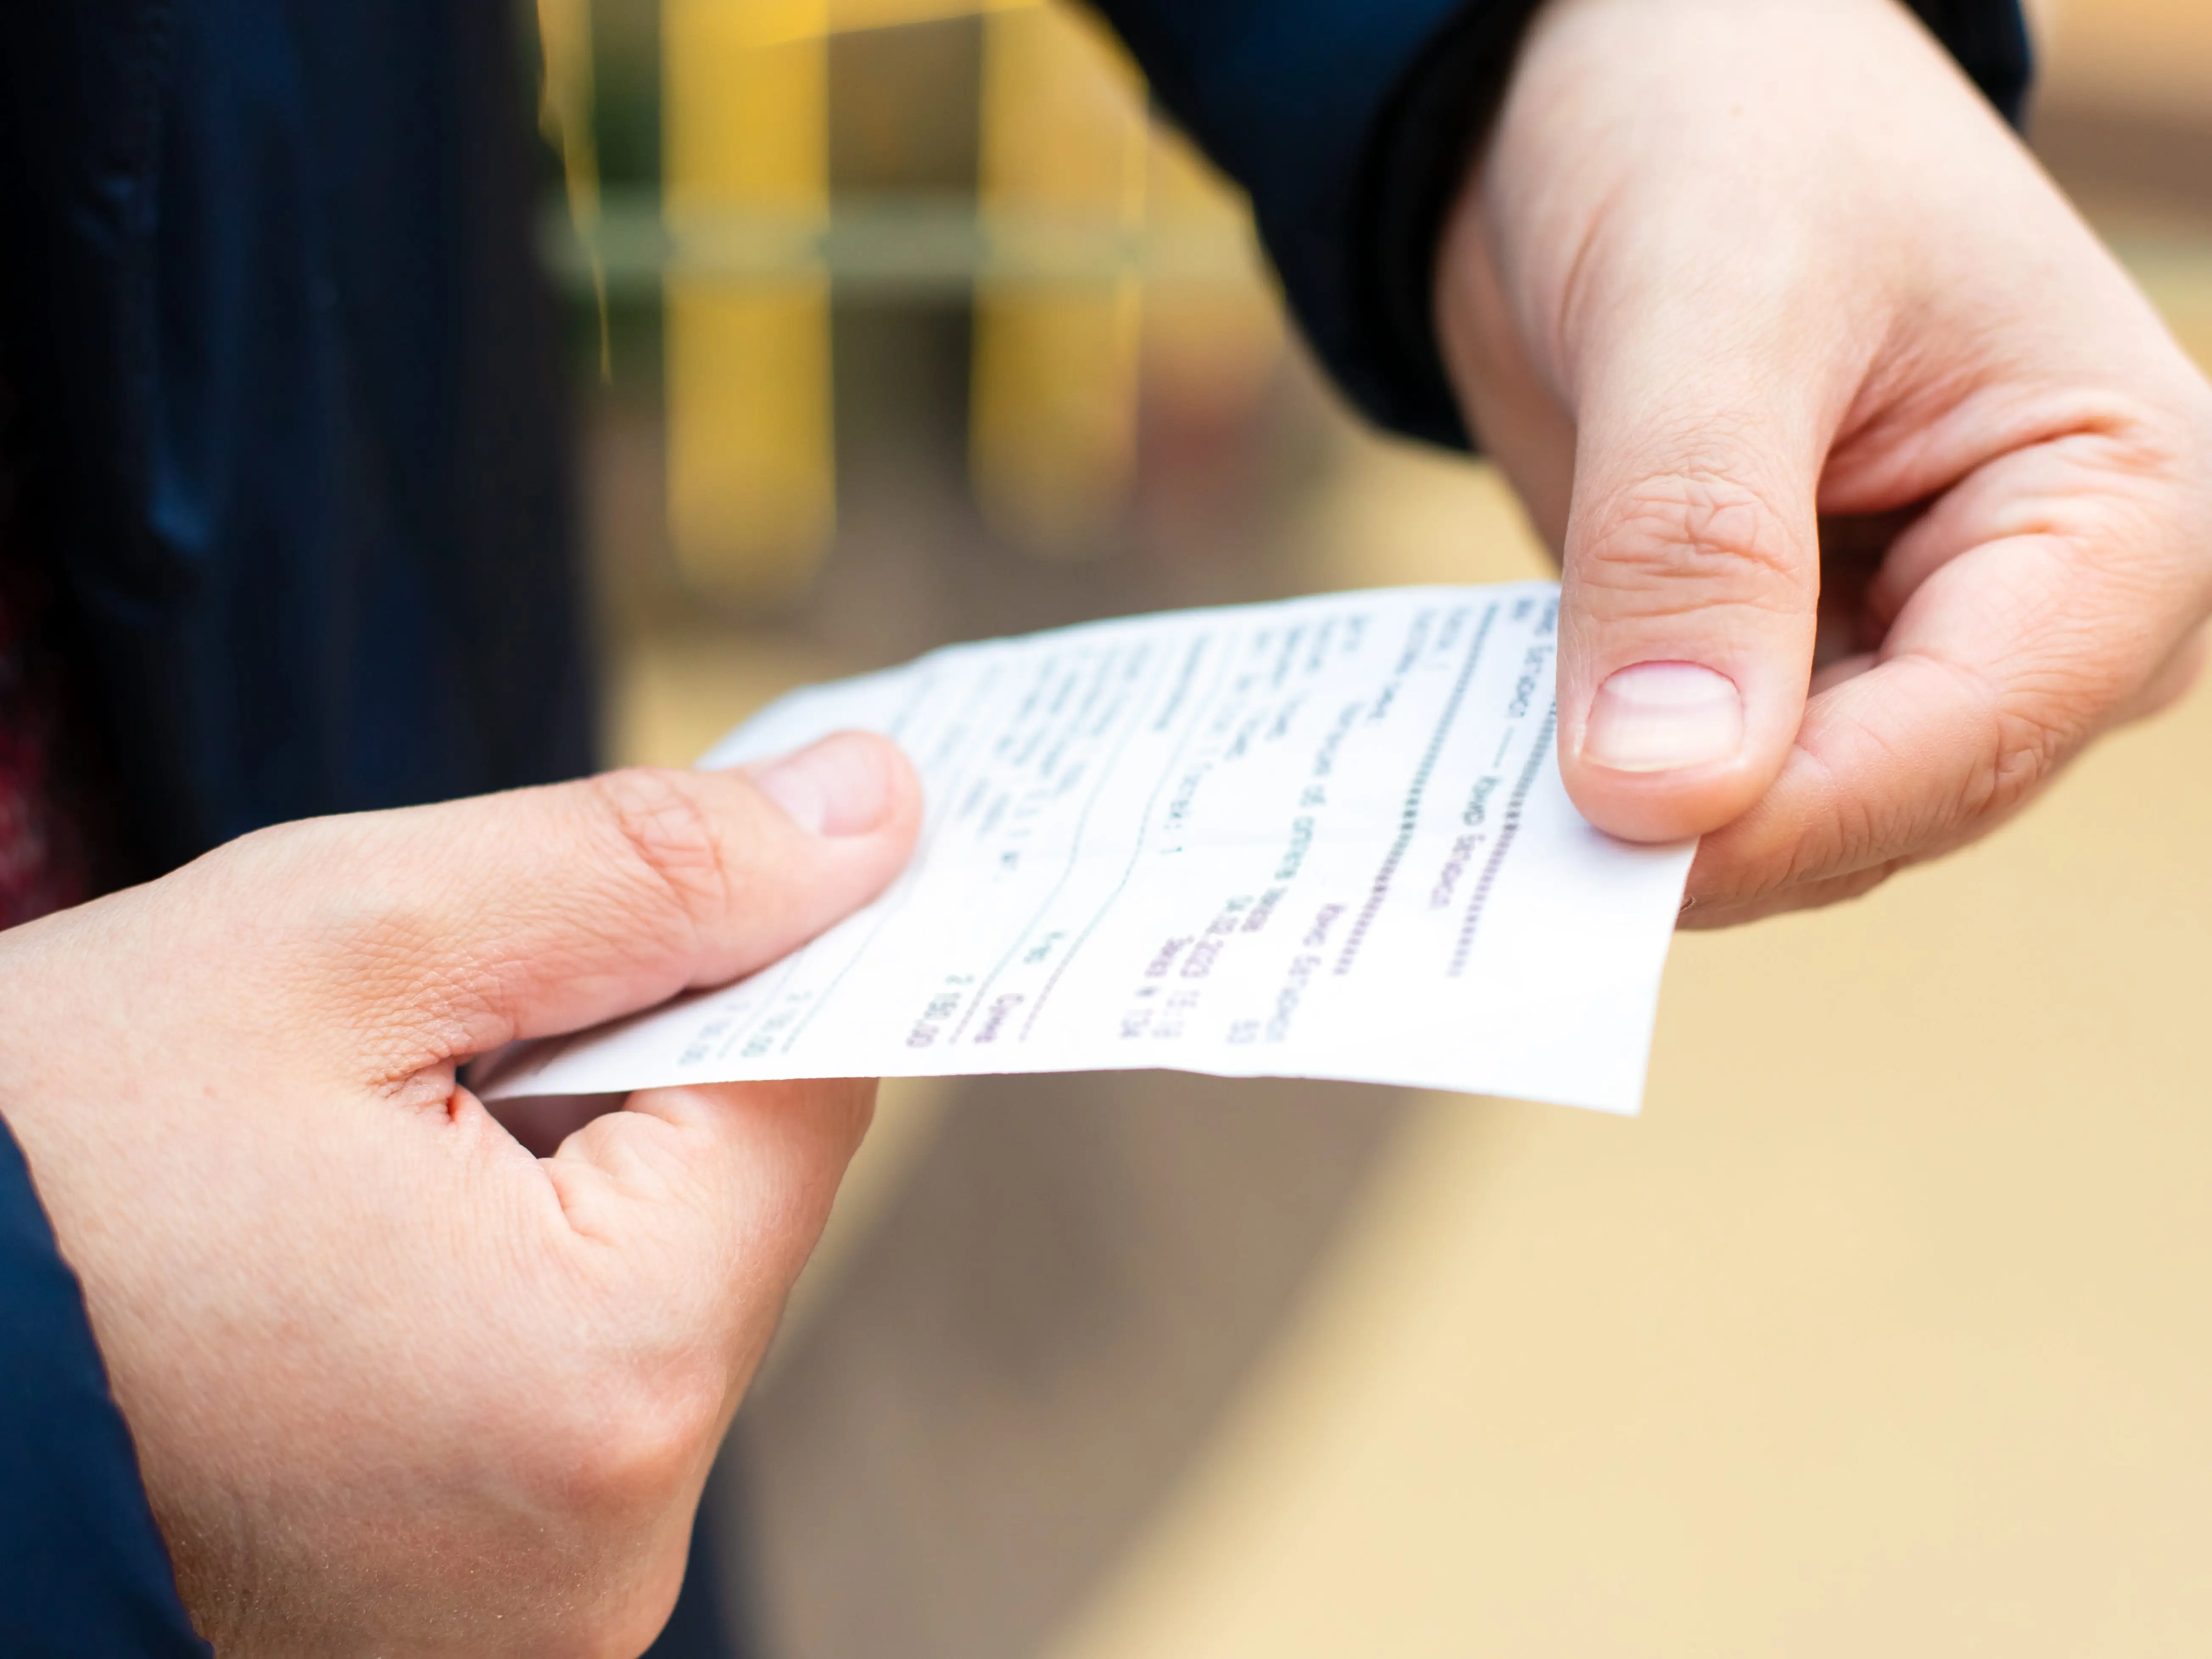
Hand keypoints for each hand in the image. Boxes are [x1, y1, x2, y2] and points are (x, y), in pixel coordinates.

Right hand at [0, 736, 920, 1656]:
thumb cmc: (34, 1165)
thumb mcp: (340, 943)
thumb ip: (642, 872)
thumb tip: (873, 812)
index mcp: (604, 1379)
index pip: (814, 1091)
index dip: (779, 941)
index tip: (737, 844)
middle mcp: (604, 1547)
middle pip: (730, 1201)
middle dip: (626, 1065)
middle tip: (450, 1004)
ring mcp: (532, 1611)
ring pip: (642, 1291)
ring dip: (548, 1170)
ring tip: (354, 1142)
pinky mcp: (458, 1622)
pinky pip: (557, 1391)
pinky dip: (496, 1280)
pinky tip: (350, 1241)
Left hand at [1437, 0, 2211, 923]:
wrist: (1628, 84)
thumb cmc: (1722, 128)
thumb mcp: (1712, 310)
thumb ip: (1696, 544)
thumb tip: (1662, 792)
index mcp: (2121, 511)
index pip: (1967, 739)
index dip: (1779, 823)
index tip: (1601, 864)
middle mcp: (2040, 609)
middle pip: (1880, 805)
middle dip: (1704, 840)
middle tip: (1506, 872)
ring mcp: (1911, 643)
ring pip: (1784, 816)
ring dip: (1639, 828)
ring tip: (1485, 829)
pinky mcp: (1783, 651)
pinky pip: (1703, 770)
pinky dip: (1602, 782)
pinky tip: (1502, 777)